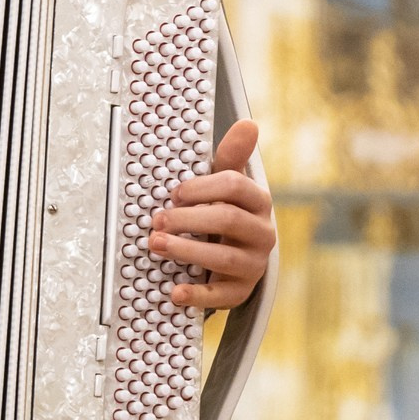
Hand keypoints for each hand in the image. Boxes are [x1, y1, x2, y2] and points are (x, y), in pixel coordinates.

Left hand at [149, 119, 275, 310]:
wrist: (238, 259)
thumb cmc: (225, 214)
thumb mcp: (227, 185)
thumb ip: (232, 157)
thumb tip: (249, 123)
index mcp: (258, 201)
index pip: (235, 186)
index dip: (201, 187)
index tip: (175, 193)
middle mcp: (262, 233)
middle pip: (227, 220)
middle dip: (188, 219)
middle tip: (156, 220)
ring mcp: (254, 264)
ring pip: (224, 257)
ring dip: (187, 251)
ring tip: (156, 244)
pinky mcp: (241, 291)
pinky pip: (222, 295)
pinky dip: (197, 294)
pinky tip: (175, 291)